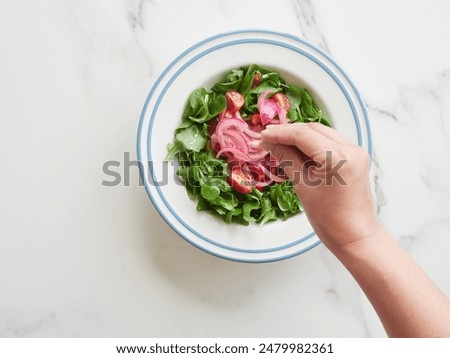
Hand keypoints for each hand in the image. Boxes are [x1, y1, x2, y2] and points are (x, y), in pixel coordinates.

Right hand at [261, 123, 380, 251]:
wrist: (355, 236)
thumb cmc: (330, 218)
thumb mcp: (302, 186)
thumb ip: (286, 159)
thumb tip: (270, 143)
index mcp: (338, 157)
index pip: (303, 135)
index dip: (280, 133)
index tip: (263, 135)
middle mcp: (351, 149)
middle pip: (313, 129)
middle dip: (289, 132)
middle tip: (268, 139)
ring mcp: (356, 152)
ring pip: (322, 134)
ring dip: (300, 137)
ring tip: (279, 145)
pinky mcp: (355, 158)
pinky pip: (329, 143)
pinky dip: (312, 145)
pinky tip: (296, 151)